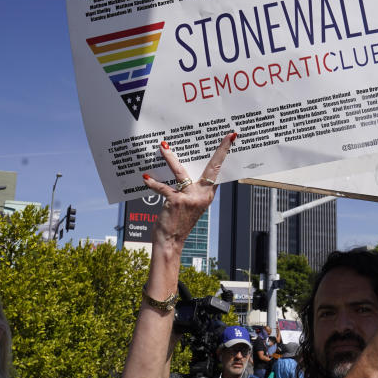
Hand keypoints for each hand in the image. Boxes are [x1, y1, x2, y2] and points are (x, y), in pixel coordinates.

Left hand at [143, 133, 235, 252]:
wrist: (170, 242)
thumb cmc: (178, 222)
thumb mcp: (191, 206)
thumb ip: (193, 190)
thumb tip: (184, 170)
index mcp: (207, 195)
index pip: (218, 171)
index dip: (224, 153)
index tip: (230, 138)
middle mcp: (202, 195)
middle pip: (212, 168)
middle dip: (221, 150)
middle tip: (227, 136)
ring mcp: (190, 198)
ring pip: (180, 172)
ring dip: (170, 158)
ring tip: (163, 147)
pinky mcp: (175, 201)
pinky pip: (163, 188)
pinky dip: (153, 183)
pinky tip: (146, 178)